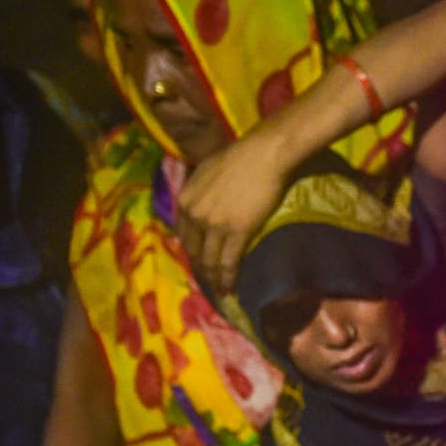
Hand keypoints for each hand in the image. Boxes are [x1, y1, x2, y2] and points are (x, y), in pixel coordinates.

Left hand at [174, 129, 293, 292]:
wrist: (263, 155)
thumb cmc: (239, 157)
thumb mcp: (206, 172)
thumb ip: (199, 192)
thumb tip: (203, 203)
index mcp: (184, 199)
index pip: (183, 233)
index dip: (191, 249)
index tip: (199, 259)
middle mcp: (194, 215)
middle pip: (193, 250)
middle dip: (201, 267)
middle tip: (209, 279)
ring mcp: (214, 225)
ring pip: (210, 260)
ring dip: (214, 278)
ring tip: (220, 289)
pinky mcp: (236, 232)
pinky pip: (228, 261)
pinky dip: (228, 278)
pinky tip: (230, 289)